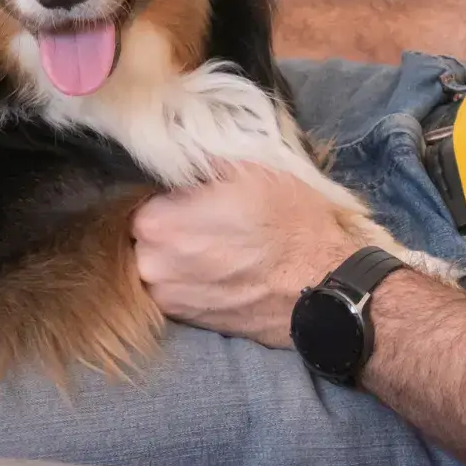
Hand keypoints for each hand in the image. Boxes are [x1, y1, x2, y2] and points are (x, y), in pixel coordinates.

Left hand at [132, 162, 364, 348]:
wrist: (325, 287)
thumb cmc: (290, 222)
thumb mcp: (249, 166)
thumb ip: (197, 156)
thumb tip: (169, 146)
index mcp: (157, 222)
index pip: (139, 191)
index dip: (165, 187)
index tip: (190, 187)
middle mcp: (149, 265)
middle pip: (145, 228)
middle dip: (169, 218)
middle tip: (206, 212)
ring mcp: (166, 297)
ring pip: (157, 257)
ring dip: (176, 248)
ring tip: (216, 240)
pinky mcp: (185, 319)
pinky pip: (172, 284)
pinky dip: (187, 273)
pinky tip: (219, 264)